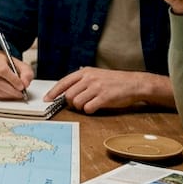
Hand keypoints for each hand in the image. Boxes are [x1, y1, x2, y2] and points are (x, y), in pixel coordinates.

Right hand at [0, 49, 33, 99]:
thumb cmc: (10, 66)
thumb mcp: (22, 66)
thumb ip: (26, 73)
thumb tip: (25, 83)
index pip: (3, 70)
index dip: (13, 80)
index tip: (21, 86)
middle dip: (11, 89)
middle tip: (20, 93)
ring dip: (8, 94)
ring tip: (16, 94)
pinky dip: (2, 97)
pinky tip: (9, 94)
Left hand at [47, 67, 174, 112]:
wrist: (134, 83)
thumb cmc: (115, 81)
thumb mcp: (96, 75)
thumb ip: (82, 81)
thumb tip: (66, 93)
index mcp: (85, 72)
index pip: (63, 82)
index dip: (54, 92)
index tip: (47, 99)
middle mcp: (89, 78)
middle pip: (69, 95)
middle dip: (71, 103)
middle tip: (78, 104)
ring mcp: (96, 88)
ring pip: (77, 103)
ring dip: (81, 107)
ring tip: (89, 105)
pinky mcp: (104, 97)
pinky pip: (88, 109)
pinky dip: (90, 111)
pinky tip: (96, 107)